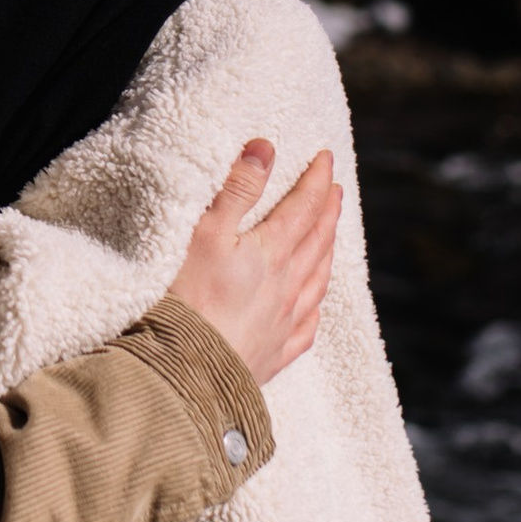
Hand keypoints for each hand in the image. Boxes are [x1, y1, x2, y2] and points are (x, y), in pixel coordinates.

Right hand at [169, 140, 338, 387]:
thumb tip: (266, 149)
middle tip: (335, 191)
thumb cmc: (187, 299)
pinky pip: (306, 328)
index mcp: (271, 254)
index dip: (315, 181)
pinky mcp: (272, 355)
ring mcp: (283, 324)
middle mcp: (287, 287)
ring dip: (327, 253)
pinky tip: (315, 308)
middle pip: (317, 242)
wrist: (185, 372)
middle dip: (327, 212)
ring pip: (317, 282)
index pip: (303, 208)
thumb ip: (237, 189)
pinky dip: (315, 310)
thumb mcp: (206, 232)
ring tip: (331, 239)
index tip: (325, 159)